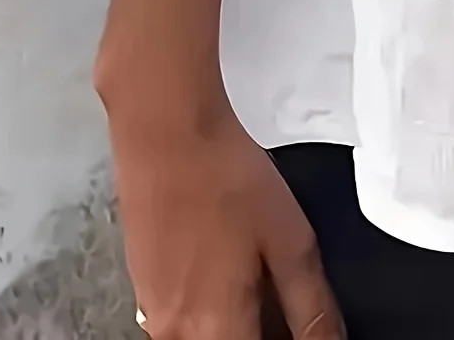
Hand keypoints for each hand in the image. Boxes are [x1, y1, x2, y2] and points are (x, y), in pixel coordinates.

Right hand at [108, 94, 345, 339]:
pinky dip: (212, 308)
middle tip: (281, 296)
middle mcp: (177, 336)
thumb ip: (311, 307)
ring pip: (207, 339)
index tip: (299, 324)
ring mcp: (152, 315)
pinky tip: (227, 265)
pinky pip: (184, 322)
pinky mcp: (142, 290)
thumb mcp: (291, 242)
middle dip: (264, 332)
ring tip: (258, 277)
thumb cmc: (228, 180)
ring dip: (238, 323)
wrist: (166, 134)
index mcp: (218, 331)